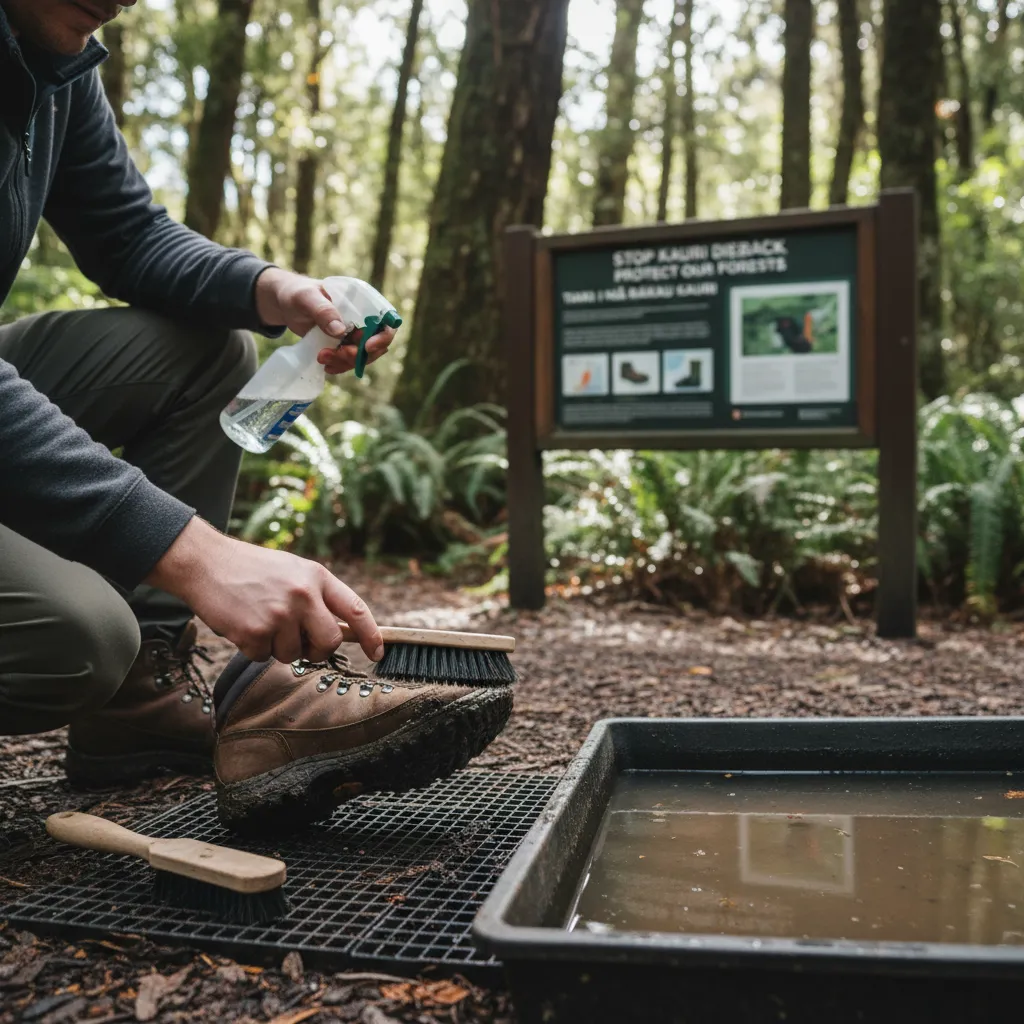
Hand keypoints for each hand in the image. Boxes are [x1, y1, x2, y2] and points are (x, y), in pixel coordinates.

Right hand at [146, 518, 382, 664]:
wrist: (205, 563)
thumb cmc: (252, 569)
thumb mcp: (293, 571)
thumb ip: (318, 597)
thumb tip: (344, 632)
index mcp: (316, 576)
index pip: (355, 609)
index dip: (370, 634)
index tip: (377, 652)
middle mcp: (302, 595)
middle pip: (329, 642)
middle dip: (318, 650)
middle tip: (301, 644)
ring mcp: (279, 614)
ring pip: (293, 654)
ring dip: (278, 647)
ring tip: (261, 620)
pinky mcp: (254, 632)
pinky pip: (264, 657)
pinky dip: (254, 649)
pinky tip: (244, 625)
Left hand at [254, 267, 395, 375]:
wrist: (285, 304)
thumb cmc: (296, 293)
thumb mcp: (306, 298)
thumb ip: (323, 310)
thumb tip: (340, 330)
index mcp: (362, 300)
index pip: (386, 319)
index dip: (383, 336)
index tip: (366, 347)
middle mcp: (363, 318)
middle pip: (377, 343)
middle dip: (358, 354)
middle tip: (337, 355)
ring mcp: (355, 333)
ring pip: (363, 356)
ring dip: (346, 362)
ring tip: (322, 359)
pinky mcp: (344, 345)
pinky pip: (350, 361)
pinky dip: (340, 366)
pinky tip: (326, 367)